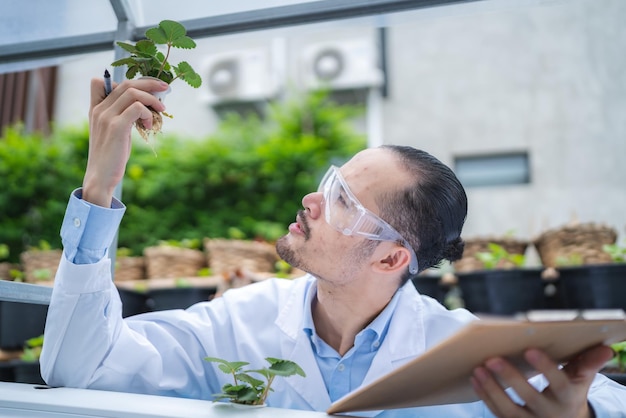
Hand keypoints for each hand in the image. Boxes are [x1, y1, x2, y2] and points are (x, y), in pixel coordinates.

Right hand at [82, 77, 167, 206]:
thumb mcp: (113, 131)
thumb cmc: (110, 155)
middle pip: (126, 84)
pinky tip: (149, 126)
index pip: (99, 81)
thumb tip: (142, 106)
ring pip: (133, 93)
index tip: (143, 89)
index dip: (124, 81)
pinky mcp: (116, 127)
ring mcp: (106, 117)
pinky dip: (148, 113)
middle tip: (165, 89)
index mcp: (95, 109)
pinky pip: (137, 108)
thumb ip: (121, 116)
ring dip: (152, 99)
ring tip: (160, 111)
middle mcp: (99, 109)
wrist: (101, 176)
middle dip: (149, 84)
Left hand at [471, 345, 613, 417]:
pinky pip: (498, 414)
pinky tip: (475, 380)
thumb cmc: (569, 392)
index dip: (545, 367)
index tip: (529, 349)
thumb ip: (588, 363)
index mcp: (567, 398)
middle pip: (530, 397)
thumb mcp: (580, 380)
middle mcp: (550, 413)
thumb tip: (605, 348)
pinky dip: (485, 397)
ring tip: (478, 370)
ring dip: (492, 389)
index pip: (558, 383)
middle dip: (510, 378)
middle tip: (492, 359)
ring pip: (509, 410)